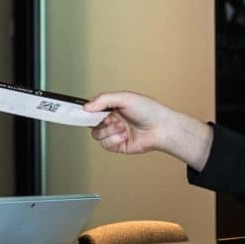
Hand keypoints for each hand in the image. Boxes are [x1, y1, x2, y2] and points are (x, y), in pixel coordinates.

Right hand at [84, 91, 212, 170]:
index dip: (86, 111)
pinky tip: (124, 136)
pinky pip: (105, 145)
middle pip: (91, 123)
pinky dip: (114, 140)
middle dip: (101, 121)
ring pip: (97, 135)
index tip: (83, 112)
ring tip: (122, 127)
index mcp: (112, 107)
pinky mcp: (118, 145)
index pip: (92, 108)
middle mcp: (112, 119)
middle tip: (111, 118)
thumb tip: (86, 107)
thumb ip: (104, 100)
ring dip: (109, 131)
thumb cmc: (148, 110)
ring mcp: (114, 133)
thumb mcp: (125, 98)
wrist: (161, 128)